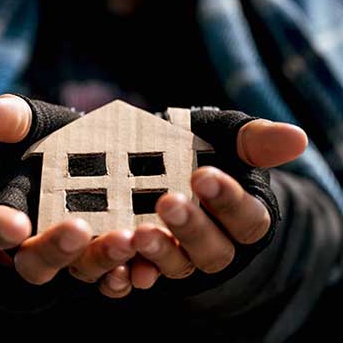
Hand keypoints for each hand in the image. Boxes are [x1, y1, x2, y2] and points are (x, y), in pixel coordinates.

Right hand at [0, 94, 134, 297]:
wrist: (100, 160)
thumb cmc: (62, 145)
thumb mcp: (40, 129)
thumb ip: (18, 122)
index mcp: (18, 212)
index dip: (3, 226)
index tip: (14, 224)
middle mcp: (45, 242)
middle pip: (40, 260)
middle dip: (57, 247)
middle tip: (78, 228)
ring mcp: (79, 255)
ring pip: (84, 269)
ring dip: (102, 259)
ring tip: (124, 240)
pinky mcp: (110, 260)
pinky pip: (115, 278)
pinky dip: (128, 275)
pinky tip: (143, 266)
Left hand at [130, 118, 307, 290]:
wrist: (167, 159)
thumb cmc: (206, 148)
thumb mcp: (230, 138)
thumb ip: (257, 142)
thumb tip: (296, 138)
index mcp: (242, 217)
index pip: (247, 220)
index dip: (228, 201)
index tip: (203, 175)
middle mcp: (215, 243)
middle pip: (213, 251)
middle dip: (192, 229)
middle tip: (168, 203)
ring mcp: (181, 255)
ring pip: (179, 268)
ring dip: (160, 254)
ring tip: (139, 233)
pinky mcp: (149, 260)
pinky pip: (142, 277)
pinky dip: (130, 274)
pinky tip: (119, 266)